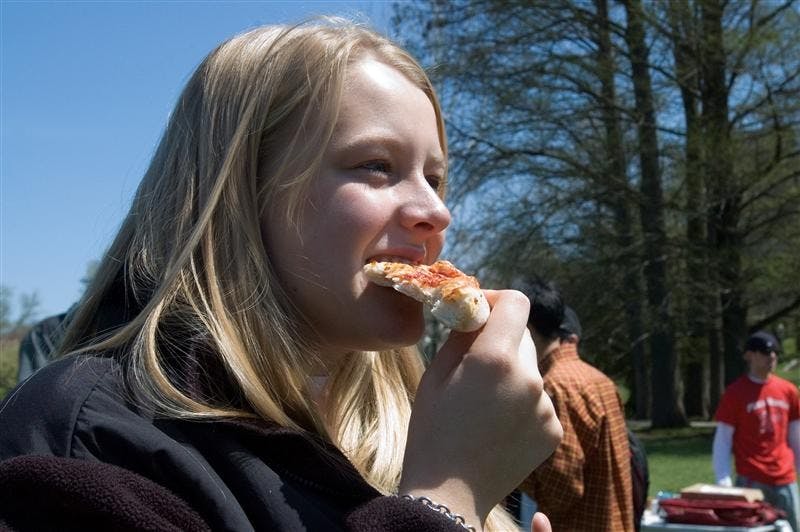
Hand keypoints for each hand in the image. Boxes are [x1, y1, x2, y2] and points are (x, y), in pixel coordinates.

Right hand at [399, 290, 562, 528]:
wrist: (449, 494)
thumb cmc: (432, 431)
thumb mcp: (435, 375)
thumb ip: (461, 335)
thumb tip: (475, 311)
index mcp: (496, 358)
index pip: (517, 302)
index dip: (497, 300)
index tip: (479, 312)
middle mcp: (530, 378)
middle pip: (522, 336)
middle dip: (500, 339)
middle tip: (474, 361)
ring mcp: (545, 406)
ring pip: (529, 370)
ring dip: (510, 373)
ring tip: (482, 404)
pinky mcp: (553, 429)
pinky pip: (537, 400)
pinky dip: (520, 403)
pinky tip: (496, 426)